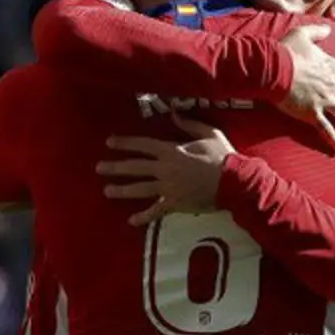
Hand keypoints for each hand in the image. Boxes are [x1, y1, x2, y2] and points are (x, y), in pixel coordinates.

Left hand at [96, 117, 234, 224]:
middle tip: (99, 167)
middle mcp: (165, 170)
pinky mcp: (176, 204)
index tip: (109, 143)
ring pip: (140, 189)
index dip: (125, 143)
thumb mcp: (208, 134)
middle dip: (115, 167)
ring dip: (122, 190)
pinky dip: (144, 217)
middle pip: (135, 167)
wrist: (235, 183)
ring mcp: (169, 189)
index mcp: (172, 151)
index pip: (143, 145)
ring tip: (107, 190)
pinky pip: (156, 211)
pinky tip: (131, 221)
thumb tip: (174, 113)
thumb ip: (189, 125)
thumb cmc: (223, 157)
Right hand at [277, 24, 334, 151]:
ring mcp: (323, 100)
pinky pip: (326, 129)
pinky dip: (334, 140)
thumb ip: (317, 31)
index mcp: (330, 65)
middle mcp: (331, 84)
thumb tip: (328, 28)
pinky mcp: (312, 113)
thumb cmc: (285, 51)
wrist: (273, 69)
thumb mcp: (302, 34)